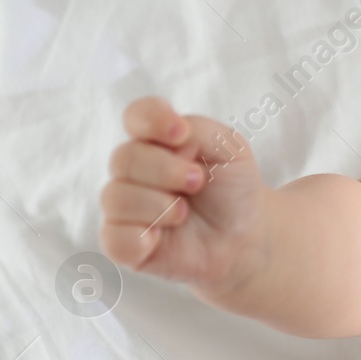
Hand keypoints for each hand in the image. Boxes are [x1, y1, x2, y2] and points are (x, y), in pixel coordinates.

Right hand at [98, 96, 268, 294]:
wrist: (244, 235)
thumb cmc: (232, 188)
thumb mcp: (229, 148)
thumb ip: (199, 130)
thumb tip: (168, 139)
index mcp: (157, 141)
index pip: (136, 116)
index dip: (151, 119)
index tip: (181, 133)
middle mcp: (134, 170)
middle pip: (124, 158)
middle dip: (166, 170)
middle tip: (198, 182)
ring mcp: (124, 207)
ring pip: (116, 197)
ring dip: (161, 206)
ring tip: (185, 212)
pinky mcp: (121, 243)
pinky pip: (115, 237)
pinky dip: (145, 237)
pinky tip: (163, 236)